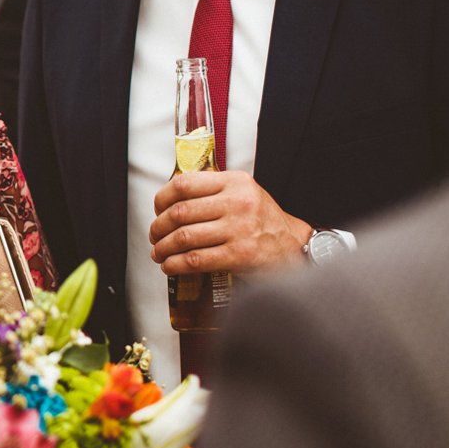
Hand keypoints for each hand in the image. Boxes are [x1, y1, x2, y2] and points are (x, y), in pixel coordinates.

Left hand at [149, 170, 311, 274]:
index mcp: (234, 182)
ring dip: (163, 248)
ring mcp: (239, 229)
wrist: (294, 247)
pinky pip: (195, 259)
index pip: (184, 184)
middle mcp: (237, 202)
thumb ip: (213, 190)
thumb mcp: (243, 193)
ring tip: (159, 253)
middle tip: (154, 236)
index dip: (162, 198)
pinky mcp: (239, 255)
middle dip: (158, 227)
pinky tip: (170, 266)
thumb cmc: (262, 221)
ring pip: (183, 237)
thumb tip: (170, 199)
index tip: (157, 210)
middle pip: (179, 212)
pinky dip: (175, 264)